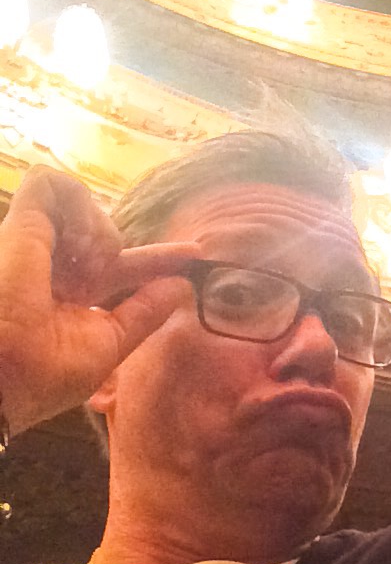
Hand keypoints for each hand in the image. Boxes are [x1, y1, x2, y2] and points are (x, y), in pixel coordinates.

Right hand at [0, 166, 199, 433]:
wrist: (0, 380)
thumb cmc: (40, 376)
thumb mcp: (106, 344)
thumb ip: (143, 313)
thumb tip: (180, 286)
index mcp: (73, 294)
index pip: (126, 266)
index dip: (161, 258)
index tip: (197, 253)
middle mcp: (55, 266)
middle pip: (104, 231)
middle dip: (113, 243)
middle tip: (96, 278)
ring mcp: (35, 243)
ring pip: (80, 201)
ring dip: (98, 227)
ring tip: (88, 263)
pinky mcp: (19, 224)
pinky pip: (53, 183)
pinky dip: (78, 204)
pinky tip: (80, 243)